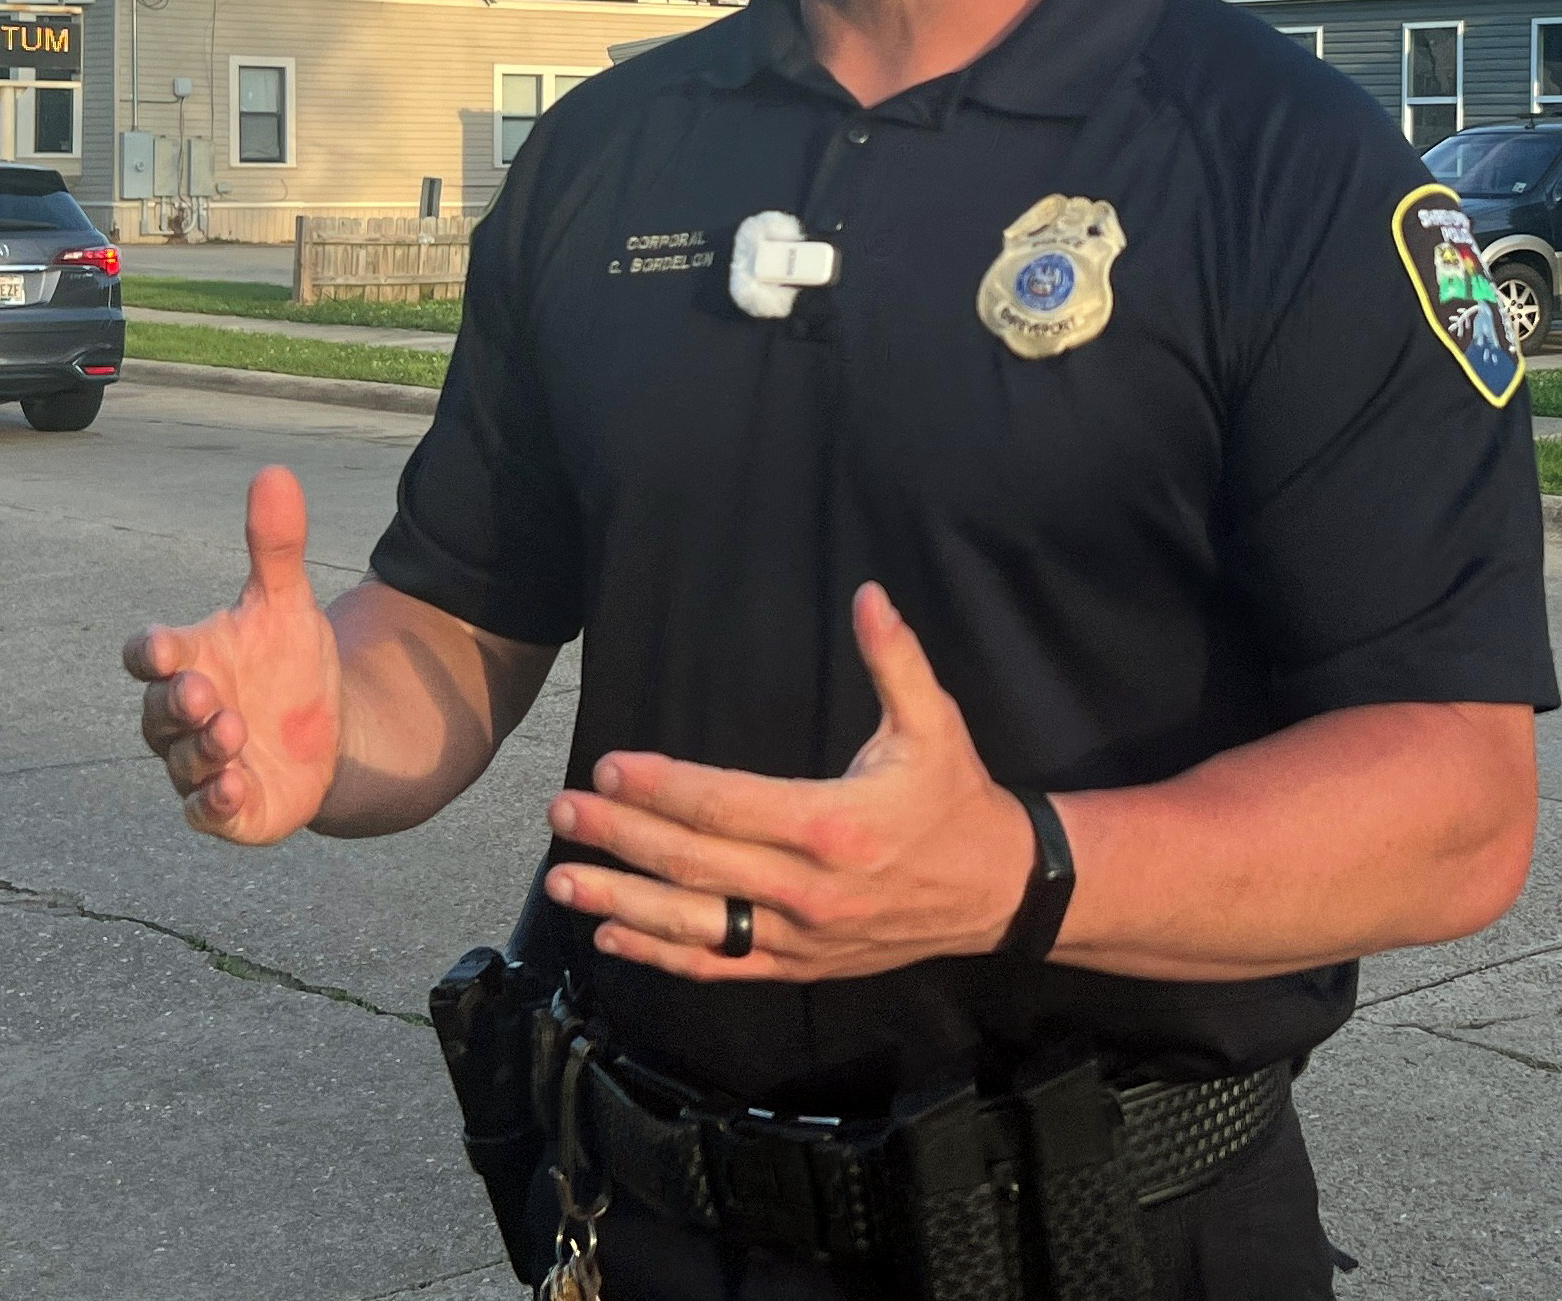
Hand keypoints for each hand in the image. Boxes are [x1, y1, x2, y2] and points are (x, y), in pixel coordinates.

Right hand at [123, 465, 343, 844]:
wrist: (328, 733)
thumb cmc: (286, 664)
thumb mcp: (287, 603)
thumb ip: (275, 546)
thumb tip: (275, 472)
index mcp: (188, 661)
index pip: (149, 655)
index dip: (152, 652)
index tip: (165, 647)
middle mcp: (182, 716)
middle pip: (158, 710)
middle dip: (177, 702)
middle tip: (206, 691)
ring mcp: (199, 764)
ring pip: (181, 761)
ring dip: (202, 748)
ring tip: (233, 730)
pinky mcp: (225, 808)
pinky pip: (205, 811)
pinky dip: (214, 801)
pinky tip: (233, 787)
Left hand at [542, 583, 1032, 982]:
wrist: (999, 890)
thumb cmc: (957, 799)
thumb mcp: (935, 722)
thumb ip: (895, 659)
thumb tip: (868, 594)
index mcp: (832, 825)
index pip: (725, 805)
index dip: (661, 788)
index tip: (609, 766)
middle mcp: (808, 888)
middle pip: (693, 863)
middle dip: (620, 836)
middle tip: (562, 811)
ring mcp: (800, 936)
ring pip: (693, 923)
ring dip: (621, 900)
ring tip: (562, 879)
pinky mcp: (800, 966)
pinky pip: (719, 964)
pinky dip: (660, 953)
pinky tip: (610, 935)